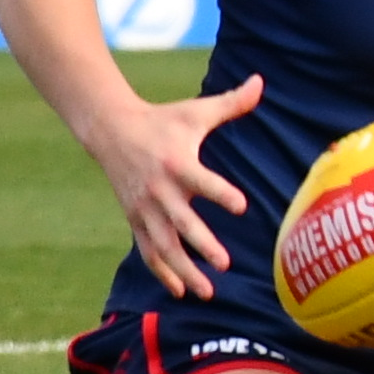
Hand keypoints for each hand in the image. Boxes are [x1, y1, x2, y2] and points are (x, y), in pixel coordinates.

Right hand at [99, 76, 267, 288]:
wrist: (111, 130)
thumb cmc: (162, 121)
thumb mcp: (195, 111)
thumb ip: (231, 103)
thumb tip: (262, 82)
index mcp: (178, 162)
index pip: (202, 180)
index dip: (220, 193)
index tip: (241, 207)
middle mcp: (160, 189)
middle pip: (181, 222)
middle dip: (201, 244)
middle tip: (224, 264)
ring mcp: (145, 208)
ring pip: (164, 246)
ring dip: (184, 270)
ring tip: (208, 291)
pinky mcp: (135, 219)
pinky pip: (148, 251)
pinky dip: (162, 273)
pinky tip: (180, 292)